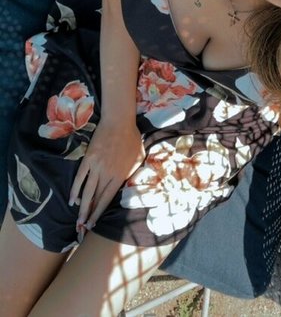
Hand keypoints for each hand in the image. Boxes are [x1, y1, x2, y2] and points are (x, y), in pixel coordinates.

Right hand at [69, 120, 144, 238]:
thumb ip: (133, 173)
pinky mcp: (88, 159)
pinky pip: (80, 177)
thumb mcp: (139, 158)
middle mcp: (107, 174)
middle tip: (83, 228)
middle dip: (89, 214)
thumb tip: (129, 185)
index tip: (94, 224)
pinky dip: (75, 189)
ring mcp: (96, 167)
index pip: (107, 199)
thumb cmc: (132, 138)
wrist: (119, 121)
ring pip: (87, 191)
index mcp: (120, 175)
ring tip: (77, 220)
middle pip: (96, 198)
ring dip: (81, 207)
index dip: (100, 212)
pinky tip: (72, 199)